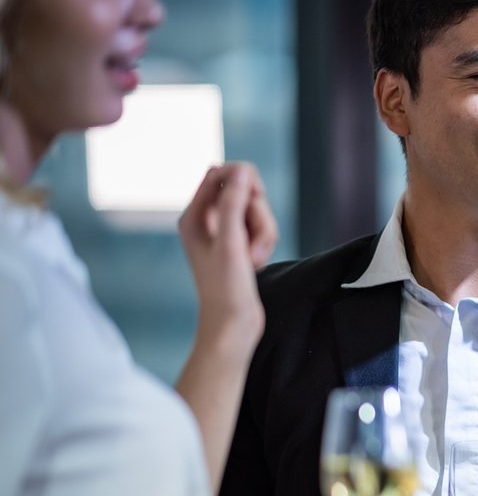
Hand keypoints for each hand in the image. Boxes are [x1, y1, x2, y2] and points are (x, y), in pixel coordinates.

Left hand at [177, 162, 277, 341]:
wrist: (232, 325)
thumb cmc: (224, 288)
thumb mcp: (229, 242)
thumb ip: (233, 203)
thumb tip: (242, 170)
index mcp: (194, 216)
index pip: (219, 173)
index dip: (243, 180)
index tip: (255, 198)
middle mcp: (208, 221)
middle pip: (245, 192)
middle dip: (257, 214)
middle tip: (251, 241)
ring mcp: (225, 234)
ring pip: (258, 212)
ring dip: (263, 234)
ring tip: (254, 259)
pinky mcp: (240, 246)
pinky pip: (262, 230)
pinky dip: (265, 244)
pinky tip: (257, 264)